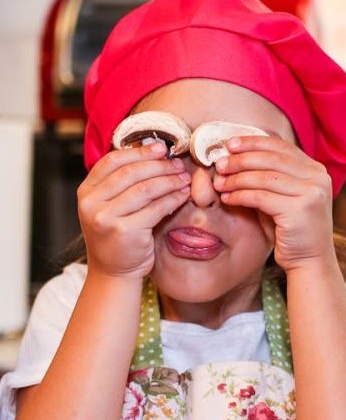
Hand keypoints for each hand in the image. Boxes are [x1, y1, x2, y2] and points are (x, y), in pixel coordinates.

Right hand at [77, 143, 190, 278]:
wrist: (113, 271)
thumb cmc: (118, 234)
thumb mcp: (110, 205)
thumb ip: (124, 183)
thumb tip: (154, 152)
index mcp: (86, 191)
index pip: (112, 161)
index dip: (138, 152)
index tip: (160, 147)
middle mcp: (91, 204)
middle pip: (130, 173)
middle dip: (158, 165)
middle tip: (177, 164)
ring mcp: (106, 218)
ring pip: (145, 189)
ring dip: (169, 181)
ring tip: (184, 178)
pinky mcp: (125, 232)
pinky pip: (155, 209)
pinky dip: (172, 199)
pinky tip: (182, 195)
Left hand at [213, 136, 335, 272]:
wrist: (310, 262)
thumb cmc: (290, 230)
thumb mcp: (281, 197)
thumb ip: (266, 177)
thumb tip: (234, 157)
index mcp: (315, 170)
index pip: (281, 146)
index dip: (253, 142)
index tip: (230, 144)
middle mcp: (317, 177)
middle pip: (271, 158)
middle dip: (241, 159)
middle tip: (220, 164)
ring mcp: (311, 193)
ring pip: (264, 177)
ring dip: (237, 178)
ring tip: (219, 182)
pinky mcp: (299, 210)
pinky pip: (261, 197)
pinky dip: (240, 195)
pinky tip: (228, 198)